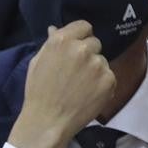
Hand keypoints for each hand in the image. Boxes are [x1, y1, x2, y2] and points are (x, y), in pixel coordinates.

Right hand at [8, 22, 116, 147]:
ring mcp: (98, 64)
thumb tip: (56, 28)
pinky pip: (109, 76)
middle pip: (95, 42)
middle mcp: (82, 48)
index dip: (81, 36)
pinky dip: (102, 84)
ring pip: (102, 60)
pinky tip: (89, 94)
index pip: (84, 26)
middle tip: (77, 71)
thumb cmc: (39, 92)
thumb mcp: (37, 63)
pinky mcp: (110, 79)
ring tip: (81, 86)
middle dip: (88, 53)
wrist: (48, 122)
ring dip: (95, 69)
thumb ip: (51, 44)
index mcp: (62, 41)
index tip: (77, 47)